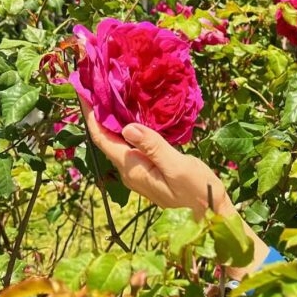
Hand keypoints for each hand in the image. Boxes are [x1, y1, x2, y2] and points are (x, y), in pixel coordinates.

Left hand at [80, 100, 230, 218]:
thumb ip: (153, 147)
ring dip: (113, 119)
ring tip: (111, 93)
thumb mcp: (177, 167)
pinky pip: (132, 145)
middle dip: (99, 114)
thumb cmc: (198, 191)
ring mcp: (139, 171)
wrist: (212, 212)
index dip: (91, 116)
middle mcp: (130, 171)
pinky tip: (133, 113)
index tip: (84, 92)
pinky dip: (128, 127)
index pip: (103, 139)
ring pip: (119, 141)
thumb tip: (127, 128)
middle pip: (107, 139)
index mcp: (133, 169)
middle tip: (96, 84)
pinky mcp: (149, 169)